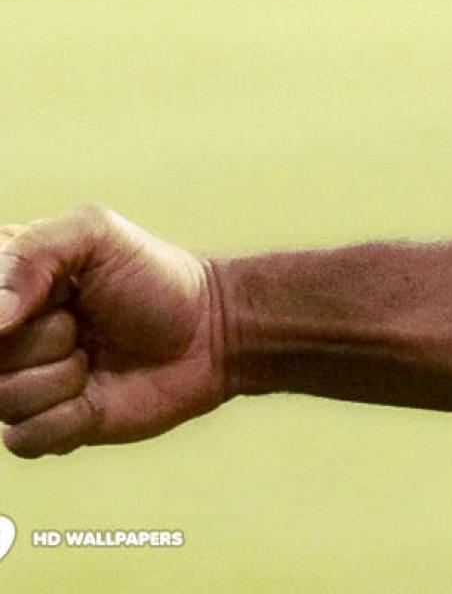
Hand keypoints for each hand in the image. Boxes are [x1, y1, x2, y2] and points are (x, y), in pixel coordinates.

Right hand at [0, 208, 225, 457]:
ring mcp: (21, 384)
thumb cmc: (154, 278)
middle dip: (45, 339)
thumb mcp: (95, 235)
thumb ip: (30, 255)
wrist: (210, 332)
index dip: (5, 310)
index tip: (48, 300)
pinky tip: (97, 395)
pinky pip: (26, 438)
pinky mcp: (46, 427)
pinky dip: (69, 417)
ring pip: (2, 399)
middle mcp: (4, 337)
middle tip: (82, 323)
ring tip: (95, 355)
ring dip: (62, 378)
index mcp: (3, 284)